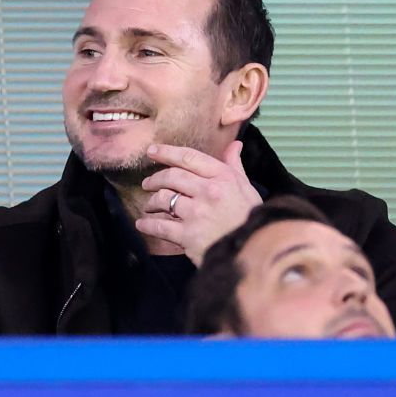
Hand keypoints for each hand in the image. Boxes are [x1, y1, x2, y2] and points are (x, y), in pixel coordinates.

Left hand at [135, 140, 262, 266]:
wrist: (253, 251)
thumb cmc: (250, 219)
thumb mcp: (247, 188)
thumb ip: (235, 166)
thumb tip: (234, 144)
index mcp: (223, 177)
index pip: (188, 157)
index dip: (166, 152)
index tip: (152, 151)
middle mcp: (209, 191)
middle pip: (172, 176)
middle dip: (155, 179)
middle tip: (147, 183)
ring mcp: (197, 213)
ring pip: (164, 199)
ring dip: (151, 202)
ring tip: (149, 206)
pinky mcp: (188, 235)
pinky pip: (160, 226)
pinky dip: (148, 225)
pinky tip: (142, 224)